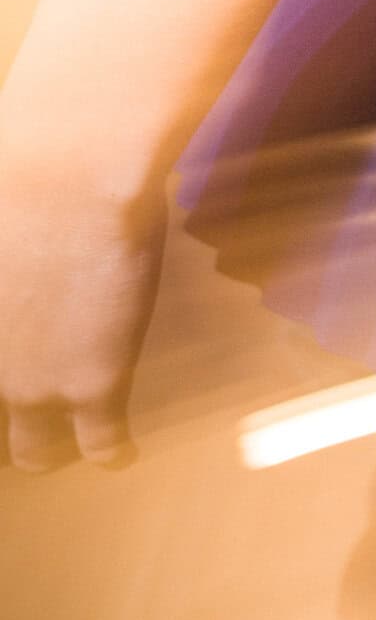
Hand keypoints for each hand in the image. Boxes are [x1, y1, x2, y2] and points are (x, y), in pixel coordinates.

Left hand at [0, 156, 165, 468]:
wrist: (68, 167)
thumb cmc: (10, 163)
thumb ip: (1, 257)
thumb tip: (17, 253)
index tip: (12, 362)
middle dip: (8, 428)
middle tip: (22, 413)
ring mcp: (31, 383)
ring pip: (33, 456)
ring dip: (47, 451)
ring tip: (67, 443)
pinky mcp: (94, 383)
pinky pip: (103, 447)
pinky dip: (112, 453)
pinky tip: (120, 450)